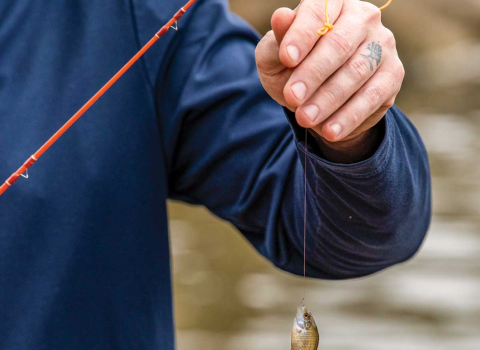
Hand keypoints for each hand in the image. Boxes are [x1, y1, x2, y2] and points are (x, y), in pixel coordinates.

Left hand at [255, 0, 404, 142]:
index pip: (318, 12)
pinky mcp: (393, 74)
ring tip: (305, 118)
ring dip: (328, 99)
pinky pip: (372, 97)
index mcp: (332, 4)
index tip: (286, 58)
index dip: (301, 35)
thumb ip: (277, 40)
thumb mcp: (276, 57)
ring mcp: (382, 44)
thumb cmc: (294, 69)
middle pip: (339, 44)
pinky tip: (329, 131)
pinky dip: (349, 116)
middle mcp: (363, 17)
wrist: (320, 98)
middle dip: (313, 73)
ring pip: (356, 72)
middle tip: (292, 97)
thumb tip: (280, 16)